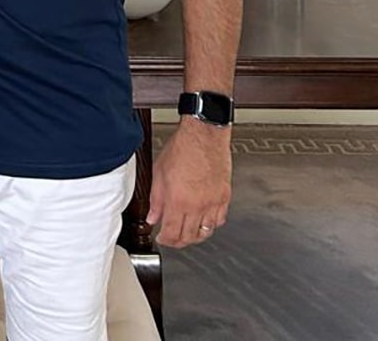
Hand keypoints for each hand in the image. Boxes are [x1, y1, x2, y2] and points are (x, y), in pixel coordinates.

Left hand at [147, 118, 231, 247]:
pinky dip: (211, 225)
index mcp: (178, 200)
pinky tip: (204, 221)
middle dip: (179, 242)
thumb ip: (156, 200)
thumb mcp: (159, 173)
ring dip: (195, 236)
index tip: (161, 238)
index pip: (172, 234)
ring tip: (187, 233)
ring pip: (206, 232)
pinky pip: (220, 220)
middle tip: (173, 239)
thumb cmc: (183, 148)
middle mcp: (197, 205)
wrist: (205, 134)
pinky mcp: (224, 196)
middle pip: (189, 237)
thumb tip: (153, 217)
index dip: (165, 241)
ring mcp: (213, 202)